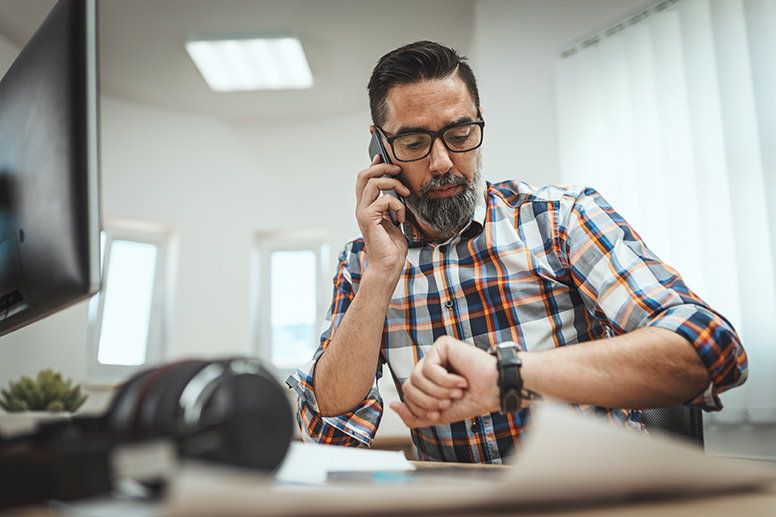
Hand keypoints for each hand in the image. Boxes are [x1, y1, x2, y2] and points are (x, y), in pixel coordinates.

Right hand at [355, 155, 409, 278]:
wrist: (388, 265)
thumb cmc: (392, 247)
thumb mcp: (395, 220)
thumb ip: (393, 206)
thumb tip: (401, 191)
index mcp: (367, 207)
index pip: (365, 180)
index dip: (373, 165)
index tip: (383, 156)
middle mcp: (362, 208)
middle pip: (363, 176)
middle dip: (382, 167)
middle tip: (397, 169)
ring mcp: (363, 213)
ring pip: (372, 183)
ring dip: (393, 183)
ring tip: (405, 193)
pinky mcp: (368, 218)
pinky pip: (384, 200)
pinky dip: (398, 205)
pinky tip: (401, 218)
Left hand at [389, 336, 500, 427]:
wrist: (493, 391)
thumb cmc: (472, 400)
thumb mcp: (439, 415)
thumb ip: (415, 415)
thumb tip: (394, 406)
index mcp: (427, 382)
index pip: (408, 395)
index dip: (422, 409)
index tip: (442, 412)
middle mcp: (428, 366)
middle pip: (408, 387)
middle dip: (429, 401)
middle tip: (450, 401)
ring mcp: (434, 354)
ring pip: (416, 378)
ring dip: (439, 391)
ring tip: (457, 390)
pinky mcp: (442, 345)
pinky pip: (428, 368)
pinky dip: (445, 380)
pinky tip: (461, 379)